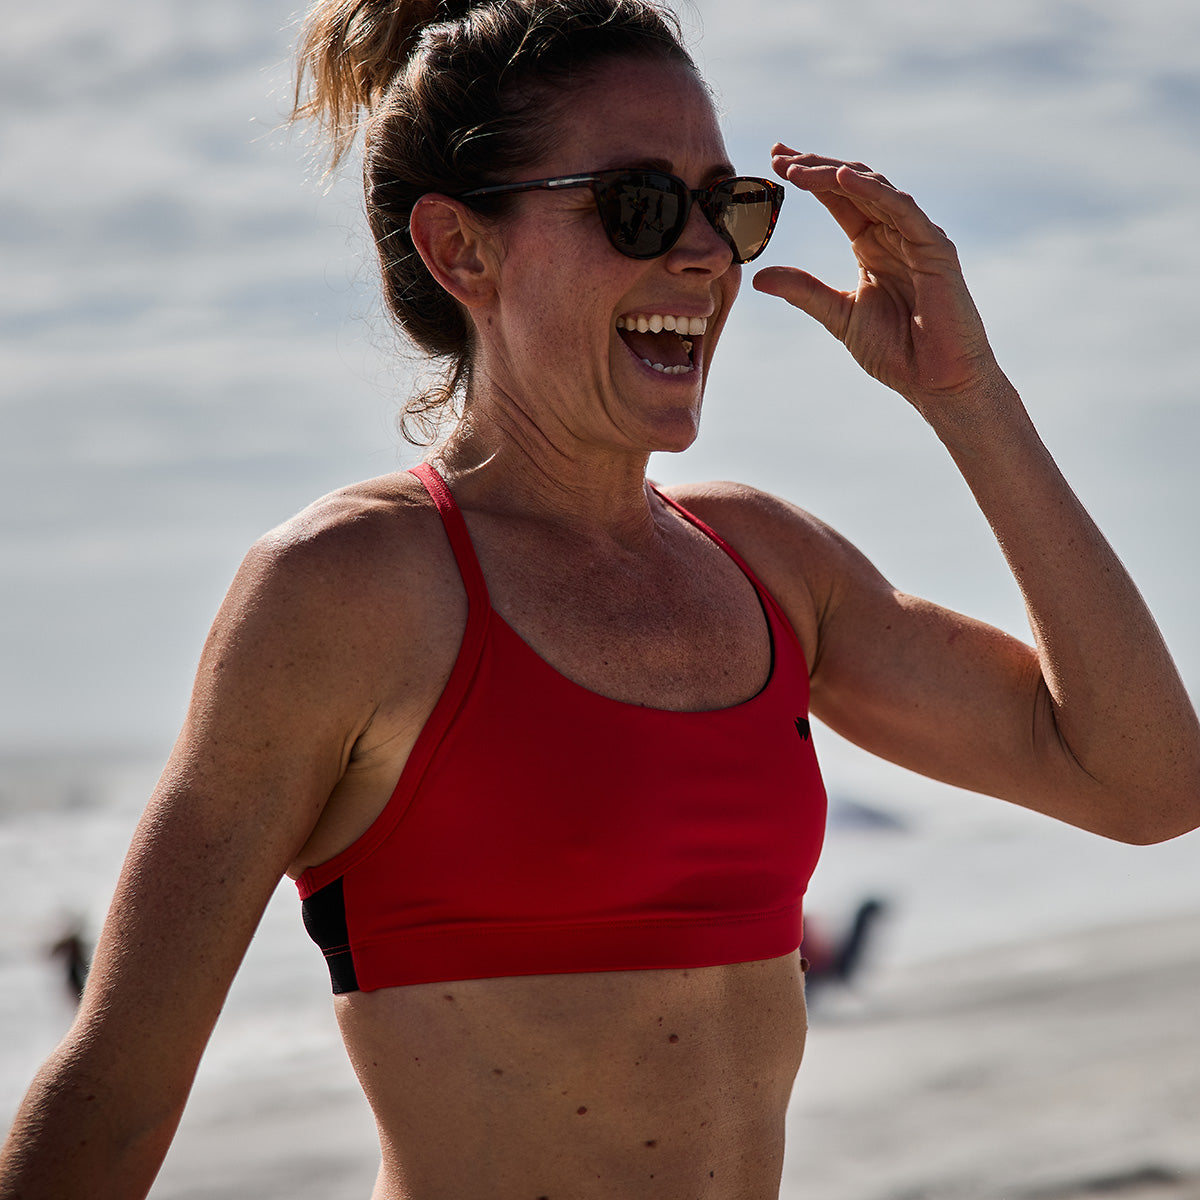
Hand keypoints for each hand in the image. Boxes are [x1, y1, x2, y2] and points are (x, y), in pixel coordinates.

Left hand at [753, 146, 1006, 421]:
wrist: (936, 383)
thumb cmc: (896, 352)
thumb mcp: (839, 315)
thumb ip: (803, 291)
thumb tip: (758, 277)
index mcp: (871, 245)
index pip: (837, 200)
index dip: (808, 178)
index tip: (774, 162)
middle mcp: (893, 234)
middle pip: (852, 185)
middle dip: (815, 167)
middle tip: (778, 156)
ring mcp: (916, 237)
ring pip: (874, 189)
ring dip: (834, 174)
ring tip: (798, 168)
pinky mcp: (935, 248)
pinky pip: (902, 209)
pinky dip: (873, 190)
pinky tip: (842, 178)